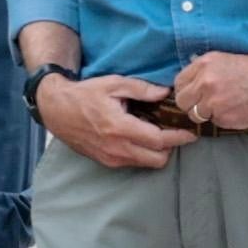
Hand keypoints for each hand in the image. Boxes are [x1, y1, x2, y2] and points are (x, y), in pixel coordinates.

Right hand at [38, 72, 200, 169]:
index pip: (159, 140)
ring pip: (146, 164)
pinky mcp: (106, 162)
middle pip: (158, 159)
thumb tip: (166, 93)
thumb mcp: (114, 83)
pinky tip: (139, 138)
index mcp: (121, 128)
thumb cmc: (85, 94)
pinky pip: (133, 163)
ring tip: (156, 133)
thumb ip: (142, 89)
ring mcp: (111, 158)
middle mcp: (117, 148)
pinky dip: (142, 154)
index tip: (191, 133)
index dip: (179, 138)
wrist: (56, 110)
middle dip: (170, 148)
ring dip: (156, 152)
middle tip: (174, 132)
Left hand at [172, 47, 247, 131]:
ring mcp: (214, 103)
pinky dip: (223, 119)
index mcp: (204, 64)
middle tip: (207, 104)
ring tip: (225, 106)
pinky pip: (214, 123)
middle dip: (192, 104)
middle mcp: (205, 83)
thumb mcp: (226, 60)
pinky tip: (237, 110)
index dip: (186, 90)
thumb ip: (204, 72)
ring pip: (196, 116)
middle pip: (183, 102)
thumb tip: (190, 85)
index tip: (194, 94)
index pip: (179, 83)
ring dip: (206, 114)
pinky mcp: (225, 118)